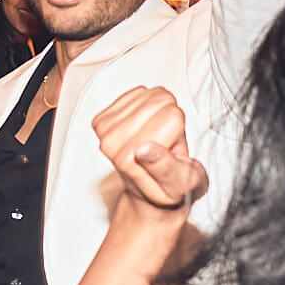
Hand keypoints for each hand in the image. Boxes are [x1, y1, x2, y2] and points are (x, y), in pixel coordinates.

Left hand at [91, 85, 208, 226]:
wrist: (148, 191)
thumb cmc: (168, 188)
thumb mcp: (181, 185)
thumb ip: (167, 168)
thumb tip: (145, 150)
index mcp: (128, 160)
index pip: (172, 116)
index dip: (179, 133)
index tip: (170, 153)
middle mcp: (110, 143)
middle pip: (160, 100)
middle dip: (169, 121)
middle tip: (163, 146)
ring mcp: (104, 129)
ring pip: (150, 94)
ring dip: (158, 114)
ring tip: (156, 139)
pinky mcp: (103, 118)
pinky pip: (137, 92)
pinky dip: (147, 106)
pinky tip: (146, 127)